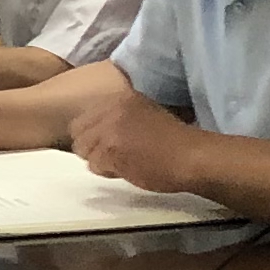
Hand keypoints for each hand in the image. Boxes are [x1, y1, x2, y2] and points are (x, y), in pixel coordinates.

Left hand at [53, 78, 206, 192]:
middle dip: (91, 147)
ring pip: (84, 151)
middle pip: (78, 134)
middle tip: (111, 157)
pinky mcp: (110, 151)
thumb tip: (100, 134)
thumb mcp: (146, 114)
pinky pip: (95, 165)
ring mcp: (109, 129)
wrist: (192, 156)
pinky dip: (108, 172)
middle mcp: (110, 109)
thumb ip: (121, 118)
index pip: (84, 117)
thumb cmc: (175, 141)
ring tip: (122, 163)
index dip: (93, 135)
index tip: (107, 144)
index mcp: (120, 98)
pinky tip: (127, 170)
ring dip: (99, 160)